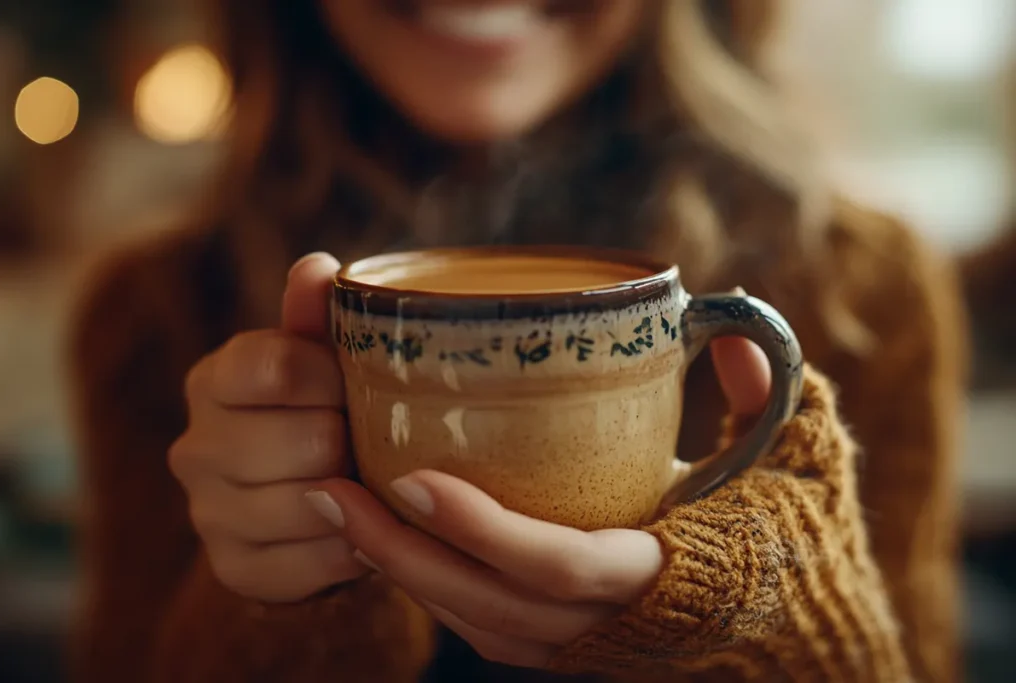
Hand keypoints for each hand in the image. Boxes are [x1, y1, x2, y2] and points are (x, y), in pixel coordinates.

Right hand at [169, 253, 366, 602]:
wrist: (312, 500)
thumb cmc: (325, 412)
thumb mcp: (324, 359)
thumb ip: (318, 315)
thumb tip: (317, 266)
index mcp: (215, 379)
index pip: (275, 367)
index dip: (334, 379)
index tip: (358, 386)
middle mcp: (196, 446)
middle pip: (303, 441)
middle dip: (353, 443)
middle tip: (371, 443)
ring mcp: (207, 512)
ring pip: (308, 504)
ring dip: (356, 498)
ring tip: (371, 484)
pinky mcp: (231, 568)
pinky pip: (308, 564)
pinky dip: (347, 550)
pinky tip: (361, 531)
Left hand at [305, 336, 771, 667]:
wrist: (800, 625)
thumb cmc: (797, 533)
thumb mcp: (798, 455)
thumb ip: (764, 388)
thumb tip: (726, 329)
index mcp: (664, 575)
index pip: (558, 567)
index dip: (483, 529)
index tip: (409, 477)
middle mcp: (614, 625)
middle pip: (486, 606)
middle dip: (402, 556)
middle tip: (332, 489)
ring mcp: (585, 643)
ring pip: (473, 622)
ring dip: (402, 572)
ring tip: (338, 507)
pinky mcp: (568, 642)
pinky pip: (484, 625)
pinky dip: (432, 585)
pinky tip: (388, 537)